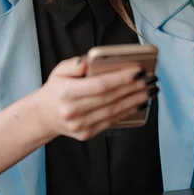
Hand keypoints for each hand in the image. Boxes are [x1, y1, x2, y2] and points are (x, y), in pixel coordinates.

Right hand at [35, 56, 157, 141]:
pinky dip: (127, 112)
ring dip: (135, 101)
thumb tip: (91, 60)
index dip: (121, 78)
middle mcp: (73, 111)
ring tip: (149, 91)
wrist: (42, 116)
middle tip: (150, 79)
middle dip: (133, 88)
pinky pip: (111, 122)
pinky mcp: (86, 134)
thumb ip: (75, 64)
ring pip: (113, 112)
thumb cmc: (55, 89)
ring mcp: (80, 125)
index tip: (139, 70)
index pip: (100, 85)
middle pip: (110, 99)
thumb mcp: (59, 70)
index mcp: (67, 93)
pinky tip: (139, 103)